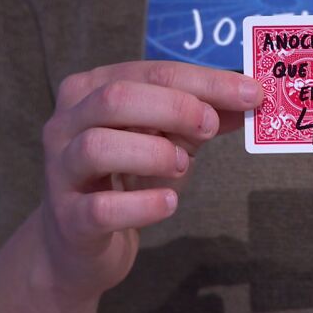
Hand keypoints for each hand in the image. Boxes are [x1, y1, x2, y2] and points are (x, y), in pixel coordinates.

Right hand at [33, 61, 262, 305]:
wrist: (81, 240)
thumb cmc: (126, 176)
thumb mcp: (167, 137)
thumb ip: (202, 117)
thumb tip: (249, 98)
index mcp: (92, 89)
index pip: (153, 72)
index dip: (207, 82)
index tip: (252, 93)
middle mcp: (67, 122)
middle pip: (117, 98)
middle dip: (175, 108)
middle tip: (211, 127)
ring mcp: (61, 170)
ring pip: (99, 146)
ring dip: (154, 152)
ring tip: (182, 165)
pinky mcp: (69, 218)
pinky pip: (101, 208)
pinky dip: (143, 204)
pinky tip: (169, 202)